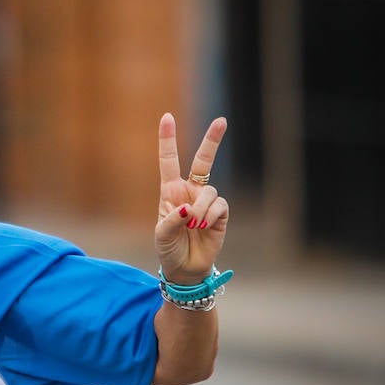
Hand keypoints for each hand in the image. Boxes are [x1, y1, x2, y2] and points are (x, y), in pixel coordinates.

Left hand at [155, 113, 227, 283]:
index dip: (168, 139)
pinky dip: (210, 215)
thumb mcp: (162, 234)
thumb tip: (190, 208)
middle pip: (204, 161)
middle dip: (212, 141)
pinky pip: (219, 205)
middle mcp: (190, 191)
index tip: (167, 117)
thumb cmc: (168, 248)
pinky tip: (204, 227)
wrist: (185, 268)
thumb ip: (173, 219)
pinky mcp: (220, 214)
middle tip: (222, 120)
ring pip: (210, 191)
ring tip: (194, 225)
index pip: (169, 161)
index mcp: (170, 191)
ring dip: (201, 209)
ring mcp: (206, 202)